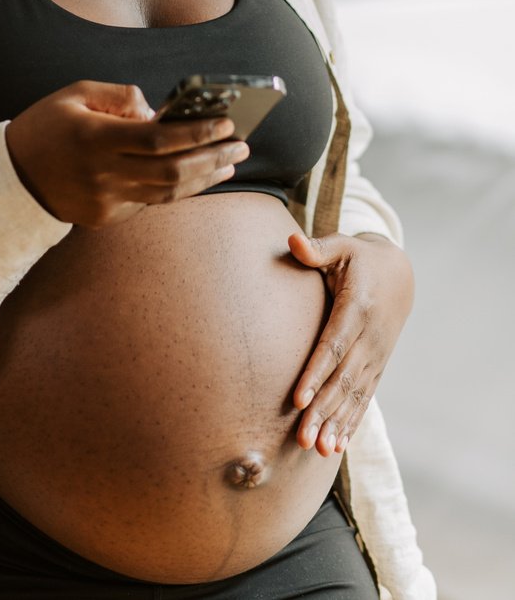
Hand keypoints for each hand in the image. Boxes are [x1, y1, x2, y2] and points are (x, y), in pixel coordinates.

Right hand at [5, 80, 248, 227]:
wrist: (8, 179)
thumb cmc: (45, 126)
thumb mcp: (75, 93)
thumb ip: (119, 96)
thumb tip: (156, 111)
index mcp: (95, 138)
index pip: (159, 139)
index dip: (197, 133)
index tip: (225, 123)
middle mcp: (103, 174)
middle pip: (172, 171)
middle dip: (213, 157)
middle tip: (241, 145)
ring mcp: (106, 201)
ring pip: (168, 193)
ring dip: (204, 178)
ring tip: (229, 163)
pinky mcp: (105, 218)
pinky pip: (149, 202)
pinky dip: (177, 188)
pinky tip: (198, 175)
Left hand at [288, 230, 413, 456]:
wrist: (398, 274)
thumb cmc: (359, 258)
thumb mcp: (342, 245)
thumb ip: (318, 248)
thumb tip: (293, 242)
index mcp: (358, 309)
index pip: (334, 347)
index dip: (317, 373)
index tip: (299, 398)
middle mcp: (370, 339)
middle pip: (343, 380)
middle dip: (323, 410)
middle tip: (302, 438)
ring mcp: (376, 356)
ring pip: (355, 396)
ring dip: (336, 424)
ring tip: (317, 450)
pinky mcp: (377, 367)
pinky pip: (364, 399)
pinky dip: (351, 423)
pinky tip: (336, 446)